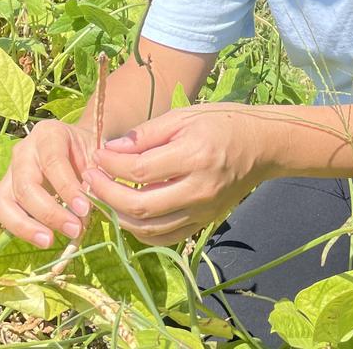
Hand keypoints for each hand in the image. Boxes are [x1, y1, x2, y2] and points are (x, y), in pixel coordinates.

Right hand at [0, 119, 96, 253]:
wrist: (80, 145)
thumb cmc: (88, 151)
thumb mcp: (96, 158)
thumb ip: (93, 182)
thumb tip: (83, 213)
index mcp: (47, 135)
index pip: (53, 163)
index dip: (68, 188)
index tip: (85, 210)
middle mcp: (23, 151)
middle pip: (25, 186)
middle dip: (49, 213)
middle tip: (74, 229)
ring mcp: (9, 172)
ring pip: (4, 200)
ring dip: (24, 226)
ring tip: (47, 241)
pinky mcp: (3, 191)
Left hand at [87, 104, 269, 245]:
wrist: (262, 146)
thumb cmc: (221, 122)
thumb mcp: (183, 116)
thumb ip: (146, 135)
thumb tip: (111, 150)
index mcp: (193, 156)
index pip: (139, 171)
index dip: (111, 166)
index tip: (96, 155)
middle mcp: (198, 189)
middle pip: (139, 205)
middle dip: (106, 193)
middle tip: (90, 178)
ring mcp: (203, 210)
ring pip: (149, 228)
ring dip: (119, 215)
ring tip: (104, 196)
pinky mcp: (205, 223)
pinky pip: (165, 237)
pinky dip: (141, 230)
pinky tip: (128, 214)